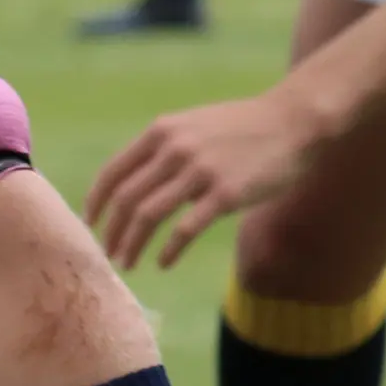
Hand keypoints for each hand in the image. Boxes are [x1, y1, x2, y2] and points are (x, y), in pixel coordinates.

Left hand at [85, 88, 336, 270]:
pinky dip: (168, 250)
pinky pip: (185, 229)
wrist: (294, 122)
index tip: (92, 224)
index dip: (97, 202)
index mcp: (162, 131)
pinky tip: (164, 263)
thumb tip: (145, 186)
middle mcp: (174, 149)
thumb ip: (168, 149)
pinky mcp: (225, 194)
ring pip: (149, 215)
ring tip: (128, 263)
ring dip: (133, 245)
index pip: (114, 171)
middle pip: (127, 198)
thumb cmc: (247, 127)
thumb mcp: (197, 126)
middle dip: (112, 231)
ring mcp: (199, 171)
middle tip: (109, 253)